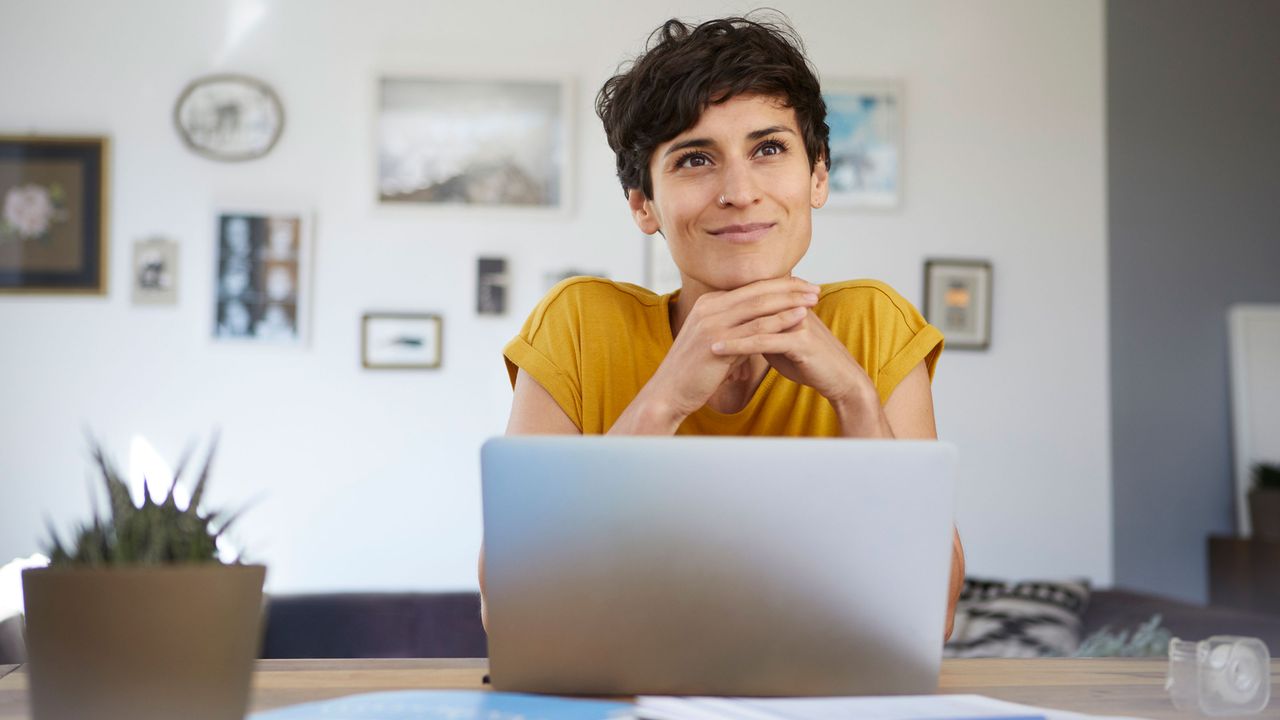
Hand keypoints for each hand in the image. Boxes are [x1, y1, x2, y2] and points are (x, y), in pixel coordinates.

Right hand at [644, 277, 820, 419]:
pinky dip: (780, 320)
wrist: (669, 392)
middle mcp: (709, 307)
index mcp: (708, 303)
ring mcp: (712, 323)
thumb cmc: (694, 371)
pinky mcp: (717, 342)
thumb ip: (734, 327)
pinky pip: (756, 328)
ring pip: (759, 305)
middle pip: (757, 291)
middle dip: (789, 288)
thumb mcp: (715, 341)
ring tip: (814, 299)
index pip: (750, 287)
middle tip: (815, 287)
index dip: (778, 285)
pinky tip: (800, 318)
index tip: (802, 286)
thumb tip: (758, 325)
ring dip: (790, 301)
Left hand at [710, 305, 874, 410]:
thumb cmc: (810, 362)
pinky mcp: (800, 341)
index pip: (751, 297)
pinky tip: (717, 350)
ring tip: (697, 334)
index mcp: (788, 304)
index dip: (726, 304)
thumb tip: (740, 328)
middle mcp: (792, 307)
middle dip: (719, 312)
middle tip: (690, 320)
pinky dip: (737, 345)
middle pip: (750, 303)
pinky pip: (762, 341)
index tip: (697, 313)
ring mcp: (797, 321)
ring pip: (753, 320)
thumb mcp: (780, 343)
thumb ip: (762, 331)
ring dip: (724, 327)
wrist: (838, 379)